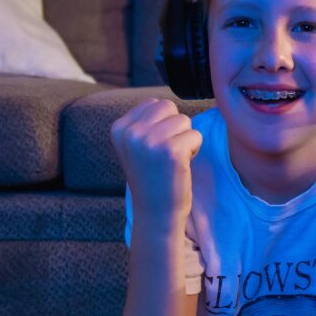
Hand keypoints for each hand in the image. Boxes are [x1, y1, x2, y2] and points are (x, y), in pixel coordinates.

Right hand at [110, 98, 202, 235]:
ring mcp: (150, 141)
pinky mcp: (171, 151)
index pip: (154, 103)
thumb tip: (164, 101)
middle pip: (169, 107)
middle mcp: (131, 132)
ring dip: (185, 140)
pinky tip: (180, 167)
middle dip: (175, 128)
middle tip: (166, 155)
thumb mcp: (136, 146)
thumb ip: (144, 123)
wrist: (156, 214)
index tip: (154, 150)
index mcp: (119, 128)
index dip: (163, 125)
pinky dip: (194, 150)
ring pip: (184, 120)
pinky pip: (196, 135)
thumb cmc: (152, 179)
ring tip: (172, 162)